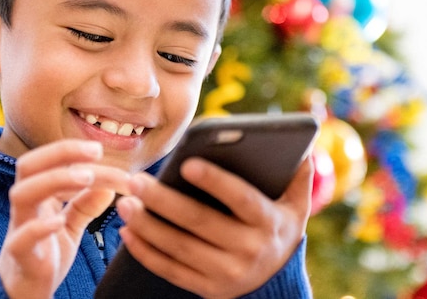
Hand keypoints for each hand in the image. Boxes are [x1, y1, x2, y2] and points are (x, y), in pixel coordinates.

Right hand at [0, 140, 129, 298]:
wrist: (25, 293)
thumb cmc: (46, 253)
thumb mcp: (71, 225)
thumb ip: (85, 205)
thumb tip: (108, 186)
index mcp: (37, 195)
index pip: (48, 161)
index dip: (71, 150)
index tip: (99, 149)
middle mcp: (26, 206)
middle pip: (28, 166)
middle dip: (60, 153)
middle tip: (95, 153)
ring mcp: (19, 229)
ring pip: (21, 194)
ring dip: (54, 180)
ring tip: (86, 178)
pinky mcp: (20, 256)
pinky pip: (21, 239)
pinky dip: (39, 227)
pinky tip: (60, 221)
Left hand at [115, 156, 312, 298]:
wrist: (277, 278)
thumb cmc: (277, 224)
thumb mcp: (296, 203)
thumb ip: (297, 173)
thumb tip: (301, 142)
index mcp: (268, 221)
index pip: (240, 198)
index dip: (215, 181)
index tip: (186, 163)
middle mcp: (248, 250)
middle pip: (199, 222)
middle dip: (163, 201)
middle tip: (136, 180)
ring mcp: (226, 273)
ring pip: (180, 248)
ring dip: (148, 226)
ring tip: (125, 203)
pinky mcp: (207, 289)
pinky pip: (171, 271)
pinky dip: (146, 253)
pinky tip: (128, 232)